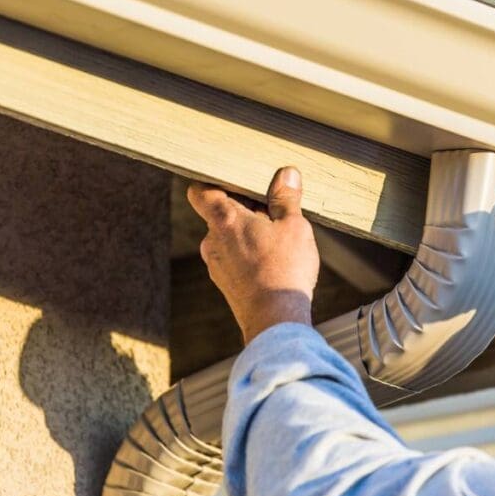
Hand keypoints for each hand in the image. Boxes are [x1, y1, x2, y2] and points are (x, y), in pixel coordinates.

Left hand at [187, 167, 319, 343]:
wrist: (275, 320)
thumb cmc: (284, 270)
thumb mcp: (294, 225)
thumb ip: (286, 198)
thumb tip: (287, 174)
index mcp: (224, 219)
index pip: (200, 191)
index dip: (213, 182)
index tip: (235, 181)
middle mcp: (212, 241)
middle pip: (220, 213)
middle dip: (243, 209)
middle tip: (272, 210)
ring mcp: (216, 264)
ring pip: (228, 238)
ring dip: (248, 233)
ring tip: (277, 239)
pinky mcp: (225, 283)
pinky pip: (233, 259)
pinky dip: (248, 254)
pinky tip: (272, 261)